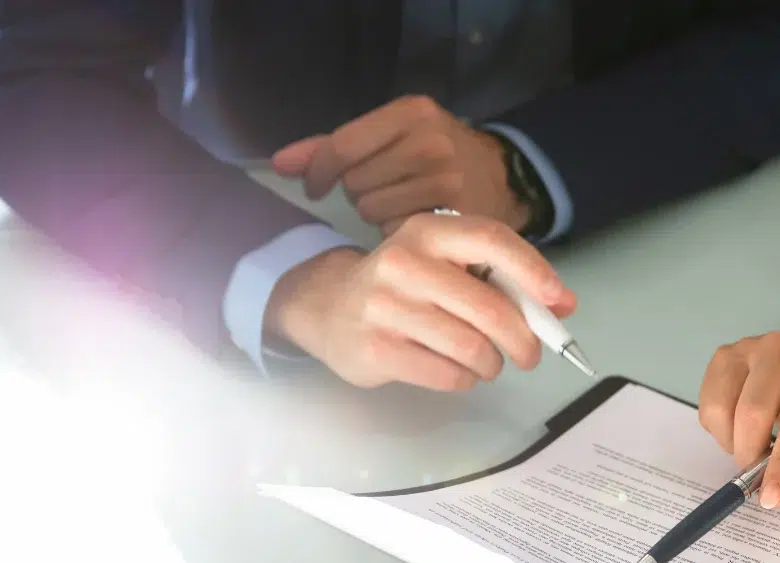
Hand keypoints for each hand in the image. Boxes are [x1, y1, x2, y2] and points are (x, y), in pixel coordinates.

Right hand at [267, 212, 575, 390]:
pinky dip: (464, 379)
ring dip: (491, 364)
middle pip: (489, 308)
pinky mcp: (377, 349)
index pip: (491, 241)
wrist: (326, 305)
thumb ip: (501, 278)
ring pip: (471, 348)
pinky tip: (456, 370)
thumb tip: (562, 306)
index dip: (533, 272)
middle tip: (530, 354)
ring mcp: (386, 307)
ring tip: (487, 362)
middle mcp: (404, 262)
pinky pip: (447, 375)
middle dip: (523, 340)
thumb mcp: (445, 264)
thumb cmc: (404, 285)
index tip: (559, 302)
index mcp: (428, 231)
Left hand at [272, 95, 528, 235]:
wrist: (501, 178)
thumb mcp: (389, 135)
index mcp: (410, 112)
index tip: (315, 187)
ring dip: (375, 214)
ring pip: (373, 209)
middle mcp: (431, 142)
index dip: (318, 172)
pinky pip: (397, 232)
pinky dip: (396, 232)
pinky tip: (413, 223)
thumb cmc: (432, 155)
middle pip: (356, 182)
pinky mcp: (455, 216)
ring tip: (397, 206)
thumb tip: (278, 165)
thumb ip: (331, 147)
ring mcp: (446, 180)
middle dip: (358, 191)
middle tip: (379, 191)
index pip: (343, 145)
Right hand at [697, 313, 779, 507]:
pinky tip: (740, 428)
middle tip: (757, 475)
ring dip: (732, 443)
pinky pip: (708, 406)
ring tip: (753, 446)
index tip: (771, 498)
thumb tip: (768, 480)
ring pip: (722, 410)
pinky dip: (720, 431)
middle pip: (752, 413)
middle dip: (750, 455)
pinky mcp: (723, 357)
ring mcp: (747, 348)